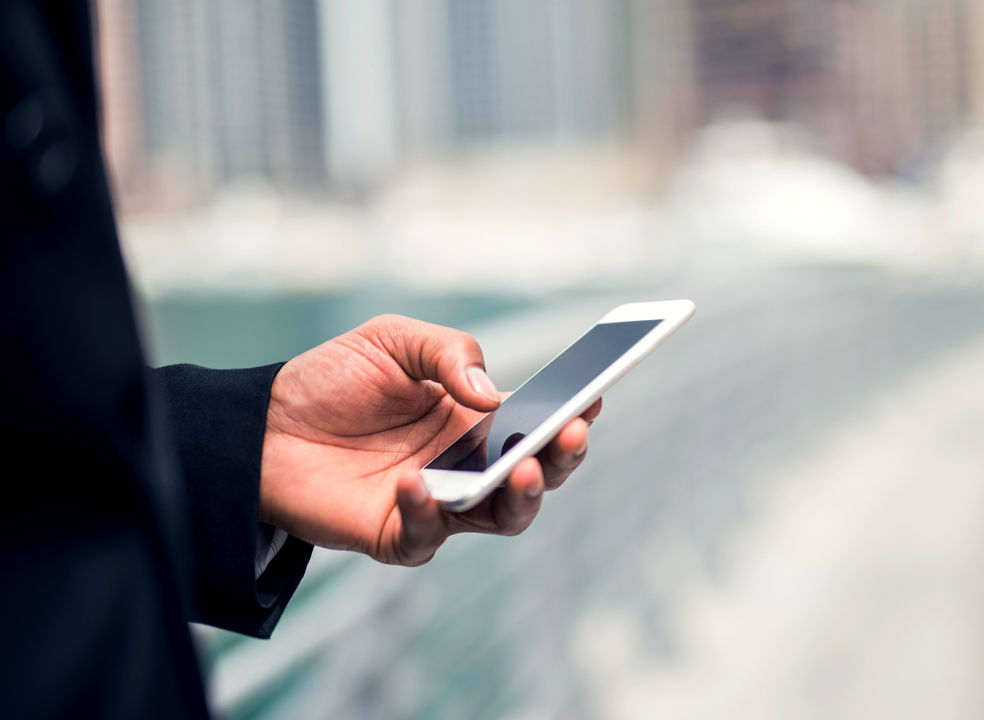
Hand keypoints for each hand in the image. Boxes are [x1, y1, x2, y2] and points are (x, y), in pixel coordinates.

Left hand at [259, 314, 600, 565]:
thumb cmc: (333, 379)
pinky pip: (429, 536)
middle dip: (563, 458)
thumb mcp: (394, 341)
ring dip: (522, 496)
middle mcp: (468, 464)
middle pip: (538, 474)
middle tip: (570, 433)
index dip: (572, 410)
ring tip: (523, 468)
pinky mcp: (398, 534)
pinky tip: (414, 484)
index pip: (538, 419)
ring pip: (503, 516)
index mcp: (477, 417)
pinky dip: (429, 513)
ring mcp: (440, 503)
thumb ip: (448, 355)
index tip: (594, 395)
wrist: (259, 422)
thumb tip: (492, 395)